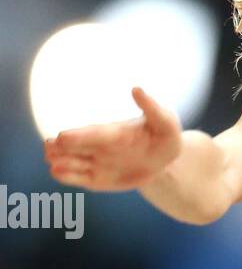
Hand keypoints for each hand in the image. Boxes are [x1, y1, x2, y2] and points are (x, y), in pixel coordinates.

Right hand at [44, 88, 182, 191]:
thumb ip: (152, 108)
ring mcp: (97, 162)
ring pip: (74, 161)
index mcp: (114, 133)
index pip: (94, 134)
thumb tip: (137, 89)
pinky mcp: (98, 179)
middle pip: (77, 146)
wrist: (164, 160)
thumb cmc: (164, 136)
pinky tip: (56, 173)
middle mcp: (100, 146)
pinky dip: (69, 177)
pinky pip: (81, 179)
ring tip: (51, 161)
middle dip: (62, 147)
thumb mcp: (166, 122)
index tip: (62, 137)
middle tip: (49, 148)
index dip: (80, 137)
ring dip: (62, 161)